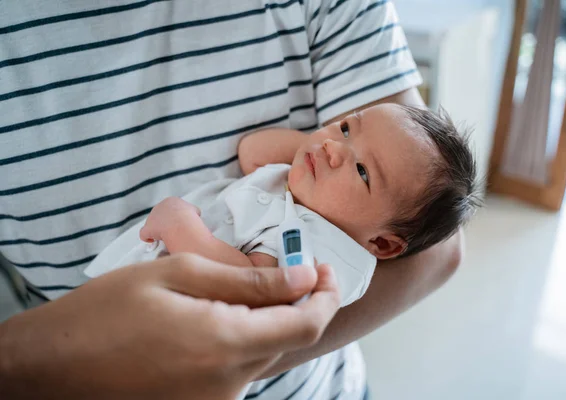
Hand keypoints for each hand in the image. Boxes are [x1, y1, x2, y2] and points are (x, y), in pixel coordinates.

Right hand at [0, 254, 339, 399]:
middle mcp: (228, 384)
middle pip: (287, 339)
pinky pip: (238, 370)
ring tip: (234, 290)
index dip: (326, 295)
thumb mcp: (178, 276)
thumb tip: (303, 278)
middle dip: (296, 303)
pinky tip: (213, 318)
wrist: (50, 369)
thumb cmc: (105, 314)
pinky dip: (241, 340)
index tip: (326, 269)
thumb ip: (248, 282)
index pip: (307, 324)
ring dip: (265, 320)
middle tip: (283, 269)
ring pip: (263, 353)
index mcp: (225, 345)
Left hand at [140, 197, 201, 242]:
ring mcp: (152, 217)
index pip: (170, 208)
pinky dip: (147, 237)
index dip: (174, 217)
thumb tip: (195, 214)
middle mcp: (160, 207)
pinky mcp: (148, 228)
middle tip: (172, 231)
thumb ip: (192, 211)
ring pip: (152, 224)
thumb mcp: (194, 210)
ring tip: (165, 237)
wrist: (181, 222)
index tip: (177, 223)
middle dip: (165, 223)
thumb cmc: (189, 217)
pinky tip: (152, 241)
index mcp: (171, 201)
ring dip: (157, 230)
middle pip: (160, 216)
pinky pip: (144, 234)